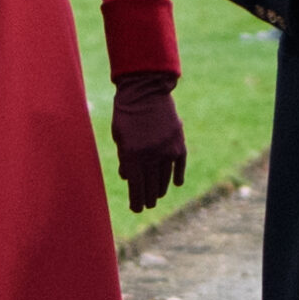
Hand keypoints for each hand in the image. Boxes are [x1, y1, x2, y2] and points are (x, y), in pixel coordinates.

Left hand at [111, 73, 186, 212]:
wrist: (146, 90)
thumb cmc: (126, 112)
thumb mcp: (119, 136)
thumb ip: (124, 158)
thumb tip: (128, 177)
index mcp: (133, 155)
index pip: (135, 186)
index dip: (136, 200)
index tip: (136, 209)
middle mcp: (151, 156)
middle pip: (150, 185)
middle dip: (147, 198)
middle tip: (147, 205)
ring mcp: (167, 150)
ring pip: (165, 177)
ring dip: (160, 189)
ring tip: (157, 196)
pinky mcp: (178, 143)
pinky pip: (179, 165)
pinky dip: (177, 175)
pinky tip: (175, 184)